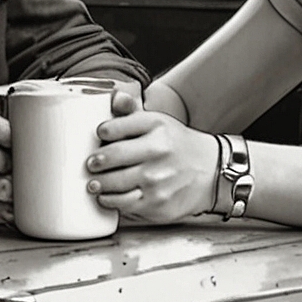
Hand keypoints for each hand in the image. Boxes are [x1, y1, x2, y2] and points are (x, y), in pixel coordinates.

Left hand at [86, 111, 220, 222]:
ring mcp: (158, 180)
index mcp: (157, 126)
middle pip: (111, 157)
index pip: (115, 127)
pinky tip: (107, 196)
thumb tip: (114, 96)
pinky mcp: (157, 204)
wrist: (211, 172)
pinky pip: (123, 205)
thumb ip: (132, 111)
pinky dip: (110, 201)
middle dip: (94, 162)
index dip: (102, 132)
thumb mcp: (158, 123)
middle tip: (90, 164)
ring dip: (98, 184)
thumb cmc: (177, 146)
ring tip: (94, 183)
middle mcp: (158, 151)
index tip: (99, 135)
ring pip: (113, 184)